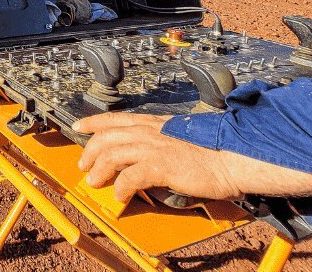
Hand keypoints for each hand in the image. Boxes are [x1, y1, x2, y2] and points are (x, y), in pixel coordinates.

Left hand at [75, 113, 242, 202]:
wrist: (232, 158)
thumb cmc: (212, 151)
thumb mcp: (177, 138)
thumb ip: (158, 141)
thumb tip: (141, 154)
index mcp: (154, 123)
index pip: (115, 118)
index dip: (93, 121)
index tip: (78, 126)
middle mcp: (150, 131)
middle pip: (106, 137)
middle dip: (89, 151)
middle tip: (83, 165)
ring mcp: (154, 147)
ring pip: (112, 155)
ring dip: (99, 170)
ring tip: (94, 182)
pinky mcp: (161, 165)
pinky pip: (129, 177)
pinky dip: (120, 187)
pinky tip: (120, 195)